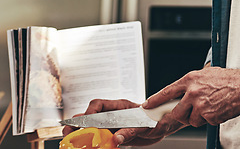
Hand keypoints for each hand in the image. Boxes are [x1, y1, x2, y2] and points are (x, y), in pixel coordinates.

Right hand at [62, 98, 185, 146]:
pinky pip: (100, 139)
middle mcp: (114, 114)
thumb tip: (116, 138)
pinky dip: (93, 144)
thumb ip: (130, 130)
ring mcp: (113, 125)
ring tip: (71, 144)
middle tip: (68, 134)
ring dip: (82, 134)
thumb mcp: (144, 125)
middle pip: (91, 116)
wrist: (162, 126)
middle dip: (78, 124)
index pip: (99, 104)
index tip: (84, 123)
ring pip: (93, 128)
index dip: (89, 113)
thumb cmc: (155, 119)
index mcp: (119, 106)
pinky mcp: (114, 135)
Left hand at [144, 67, 239, 126]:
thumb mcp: (205, 74)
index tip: (148, 105)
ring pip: (190, 120)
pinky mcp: (210, 116)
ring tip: (209, 107)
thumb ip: (192, 83)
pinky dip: (210, 119)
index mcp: (190, 79)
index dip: (155, 100)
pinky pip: (204, 123)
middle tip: (190, 111)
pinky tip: (217, 109)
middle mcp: (193, 92)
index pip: (167, 91)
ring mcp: (201, 105)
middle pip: (176, 112)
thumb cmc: (227, 78)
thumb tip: (182, 91)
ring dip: (198, 118)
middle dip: (181, 115)